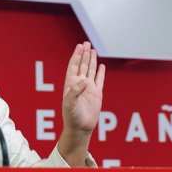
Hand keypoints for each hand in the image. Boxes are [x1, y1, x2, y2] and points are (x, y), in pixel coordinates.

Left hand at [58, 42, 105, 165]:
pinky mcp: (97, 94)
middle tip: (86, 43)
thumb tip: (84, 81)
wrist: (80, 128)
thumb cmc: (71, 117)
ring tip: (92, 50)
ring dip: (91, 60)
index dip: (76, 55)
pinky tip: (101, 66)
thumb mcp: (69, 104)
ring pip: (90, 70)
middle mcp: (79, 84)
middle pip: (82, 65)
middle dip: (84, 54)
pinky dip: (100, 73)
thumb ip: (75, 92)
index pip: (74, 66)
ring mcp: (89, 88)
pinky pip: (100, 80)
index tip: (79, 46)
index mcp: (71, 84)